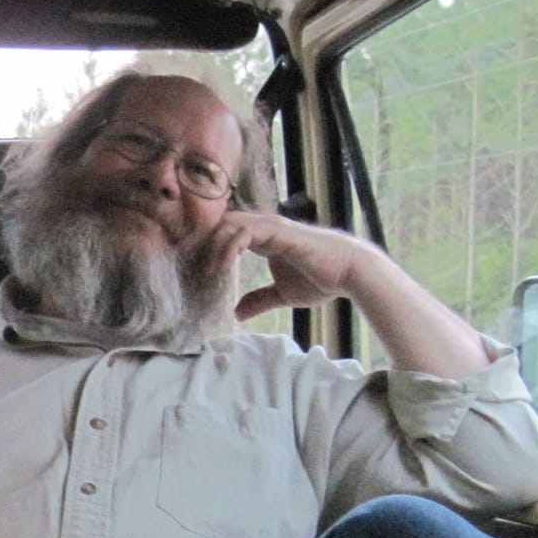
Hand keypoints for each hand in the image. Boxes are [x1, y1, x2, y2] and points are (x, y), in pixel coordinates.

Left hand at [205, 210, 489, 376]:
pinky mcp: (280, 233)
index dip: (206, 247)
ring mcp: (272, 228)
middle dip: (202, 242)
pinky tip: (221, 266)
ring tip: (202, 270)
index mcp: (262, 239)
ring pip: (230, 224)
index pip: (225, 233)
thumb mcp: (282, 295)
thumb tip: (237, 314)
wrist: (349, 273)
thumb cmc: (320, 280)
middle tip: (187, 266)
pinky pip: (246, 232)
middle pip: (221, 224)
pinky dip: (229, 246)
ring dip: (212, 245)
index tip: (192, 268)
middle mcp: (265, 228)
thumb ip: (260, 300)